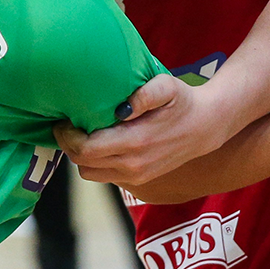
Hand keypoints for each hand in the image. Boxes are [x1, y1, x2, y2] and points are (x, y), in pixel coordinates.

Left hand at [54, 74, 224, 185]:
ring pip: (90, 174)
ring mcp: (135, 176)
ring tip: (84, 132)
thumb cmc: (183, 101)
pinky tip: (101, 141)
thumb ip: (145, 94)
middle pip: (82, 164)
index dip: (67, 136)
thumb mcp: (167, 87)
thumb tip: (122, 107)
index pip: (85, 149)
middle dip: (69, 145)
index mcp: (135, 142)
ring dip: (81, 155)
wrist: (206, 127)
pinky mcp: (138, 181)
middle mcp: (132, 165)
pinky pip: (104, 176)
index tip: (63, 119)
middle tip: (68, 124)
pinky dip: (95, 161)